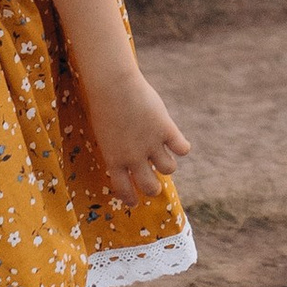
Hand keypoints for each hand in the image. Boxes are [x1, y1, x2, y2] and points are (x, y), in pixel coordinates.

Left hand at [85, 65, 192, 205]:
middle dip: (154, 188)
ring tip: (164, 155)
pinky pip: (182, 148)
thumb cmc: (103, 104)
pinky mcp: (166, 129)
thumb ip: (118, 148)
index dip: (131, 198)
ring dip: (167, 165)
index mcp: (114, 160)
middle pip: (150, 186)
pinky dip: (182, 146)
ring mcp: (151, 144)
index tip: (135, 201)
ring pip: (169, 169)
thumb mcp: (105, 134)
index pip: (124, 189)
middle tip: (155, 184)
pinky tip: (177, 141)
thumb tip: (130, 160)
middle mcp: (133, 157)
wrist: (113, 85)